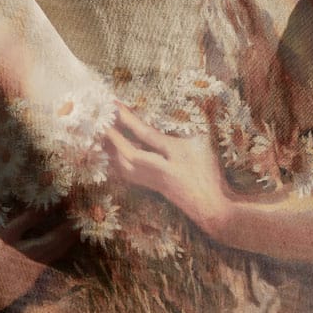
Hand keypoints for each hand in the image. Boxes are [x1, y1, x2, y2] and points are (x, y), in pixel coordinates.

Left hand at [102, 102, 228, 233]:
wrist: (213, 207)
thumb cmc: (210, 173)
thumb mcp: (202, 145)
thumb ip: (185, 130)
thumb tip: (172, 112)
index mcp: (173, 155)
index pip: (145, 134)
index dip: (128, 118)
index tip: (114, 104)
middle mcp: (158, 169)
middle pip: (127, 153)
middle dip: (111, 137)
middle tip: (99, 121)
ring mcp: (154, 181)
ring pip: (125, 167)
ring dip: (111, 152)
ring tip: (100, 138)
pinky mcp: (153, 187)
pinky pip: (129, 175)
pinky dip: (118, 165)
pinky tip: (113, 158)